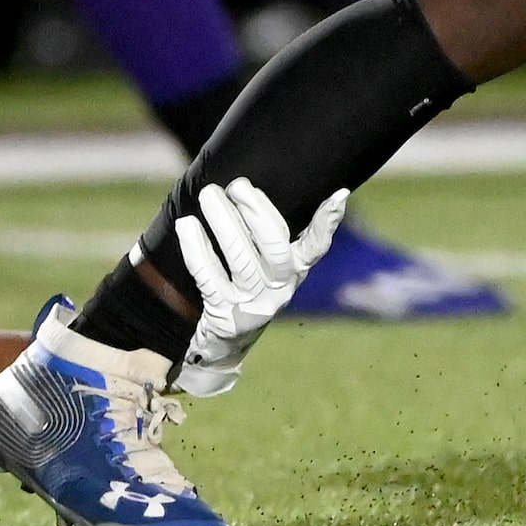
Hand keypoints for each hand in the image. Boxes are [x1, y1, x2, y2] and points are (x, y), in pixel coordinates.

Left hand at [173, 179, 347, 396]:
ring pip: (239, 257)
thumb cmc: (249, 283)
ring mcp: (252, 304)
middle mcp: (279, 288)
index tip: (338, 195)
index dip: (327, 222)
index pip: (316, 246)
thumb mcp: (271, 263)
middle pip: (273, 245)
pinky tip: (187, 225)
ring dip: (223, 222)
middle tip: (236, 184)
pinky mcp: (223, 314)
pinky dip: (196, 249)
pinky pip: (208, 277)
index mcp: (295, 270)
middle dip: (254, 210)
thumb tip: (310, 190)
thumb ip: (276, 232)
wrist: (226, 341)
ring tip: (209, 195)